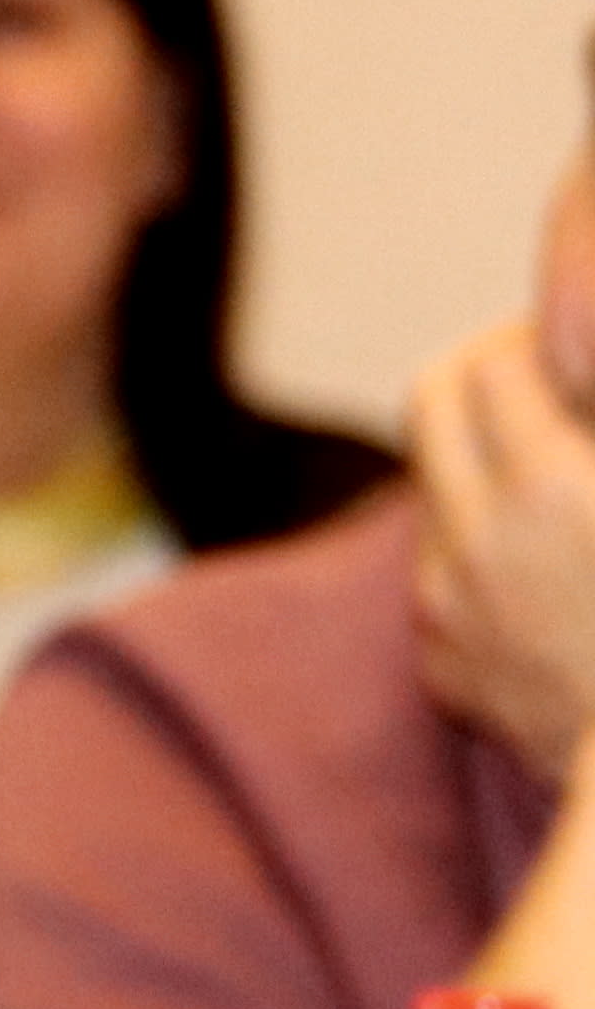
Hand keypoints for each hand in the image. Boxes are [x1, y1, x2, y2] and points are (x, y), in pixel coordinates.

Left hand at [413, 315, 594, 777]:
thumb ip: (591, 433)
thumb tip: (572, 393)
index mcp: (550, 488)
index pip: (486, 363)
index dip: (527, 339)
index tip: (566, 342)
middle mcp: (475, 541)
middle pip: (431, 406)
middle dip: (482, 380)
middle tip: (544, 379)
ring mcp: (448, 609)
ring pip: (438, 493)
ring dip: (488, 469)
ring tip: (565, 480)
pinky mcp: (446, 670)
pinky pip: (447, 582)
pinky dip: (487, 557)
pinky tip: (555, 575)